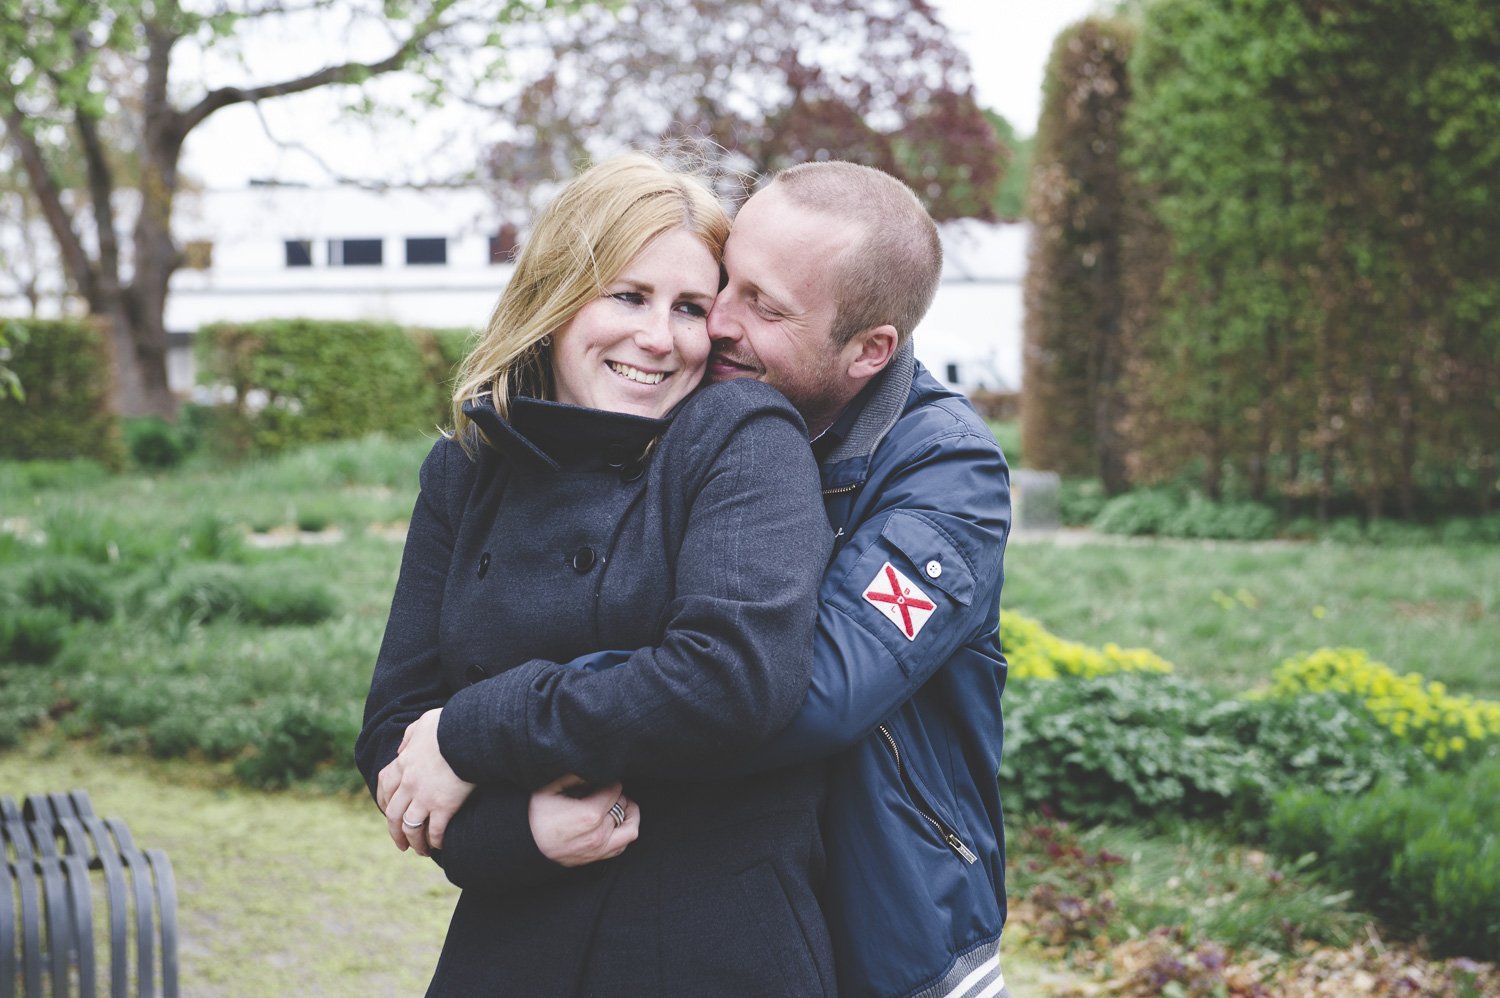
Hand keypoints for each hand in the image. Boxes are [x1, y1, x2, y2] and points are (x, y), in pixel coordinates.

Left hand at [377, 708, 474, 856]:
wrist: (471, 733)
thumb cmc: (451, 725)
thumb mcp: (424, 723)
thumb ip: (410, 736)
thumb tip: (401, 749)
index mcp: (404, 762)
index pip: (385, 785)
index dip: (384, 802)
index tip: (389, 813)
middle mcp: (409, 783)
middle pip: (393, 814)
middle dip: (395, 832)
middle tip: (400, 843)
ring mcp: (424, 797)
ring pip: (410, 828)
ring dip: (413, 842)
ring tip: (420, 851)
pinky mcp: (443, 806)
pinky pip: (434, 831)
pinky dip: (435, 841)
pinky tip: (439, 845)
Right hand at [529, 774, 639, 866]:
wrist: (524, 846)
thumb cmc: (534, 816)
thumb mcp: (549, 788)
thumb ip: (574, 775)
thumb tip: (592, 768)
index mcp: (590, 814)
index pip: (616, 789)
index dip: (608, 780)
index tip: (597, 781)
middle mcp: (599, 834)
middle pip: (623, 805)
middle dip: (614, 794)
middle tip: (601, 791)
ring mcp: (599, 849)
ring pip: (631, 828)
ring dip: (628, 814)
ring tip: (618, 805)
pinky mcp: (596, 858)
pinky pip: (622, 846)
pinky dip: (623, 833)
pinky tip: (614, 823)